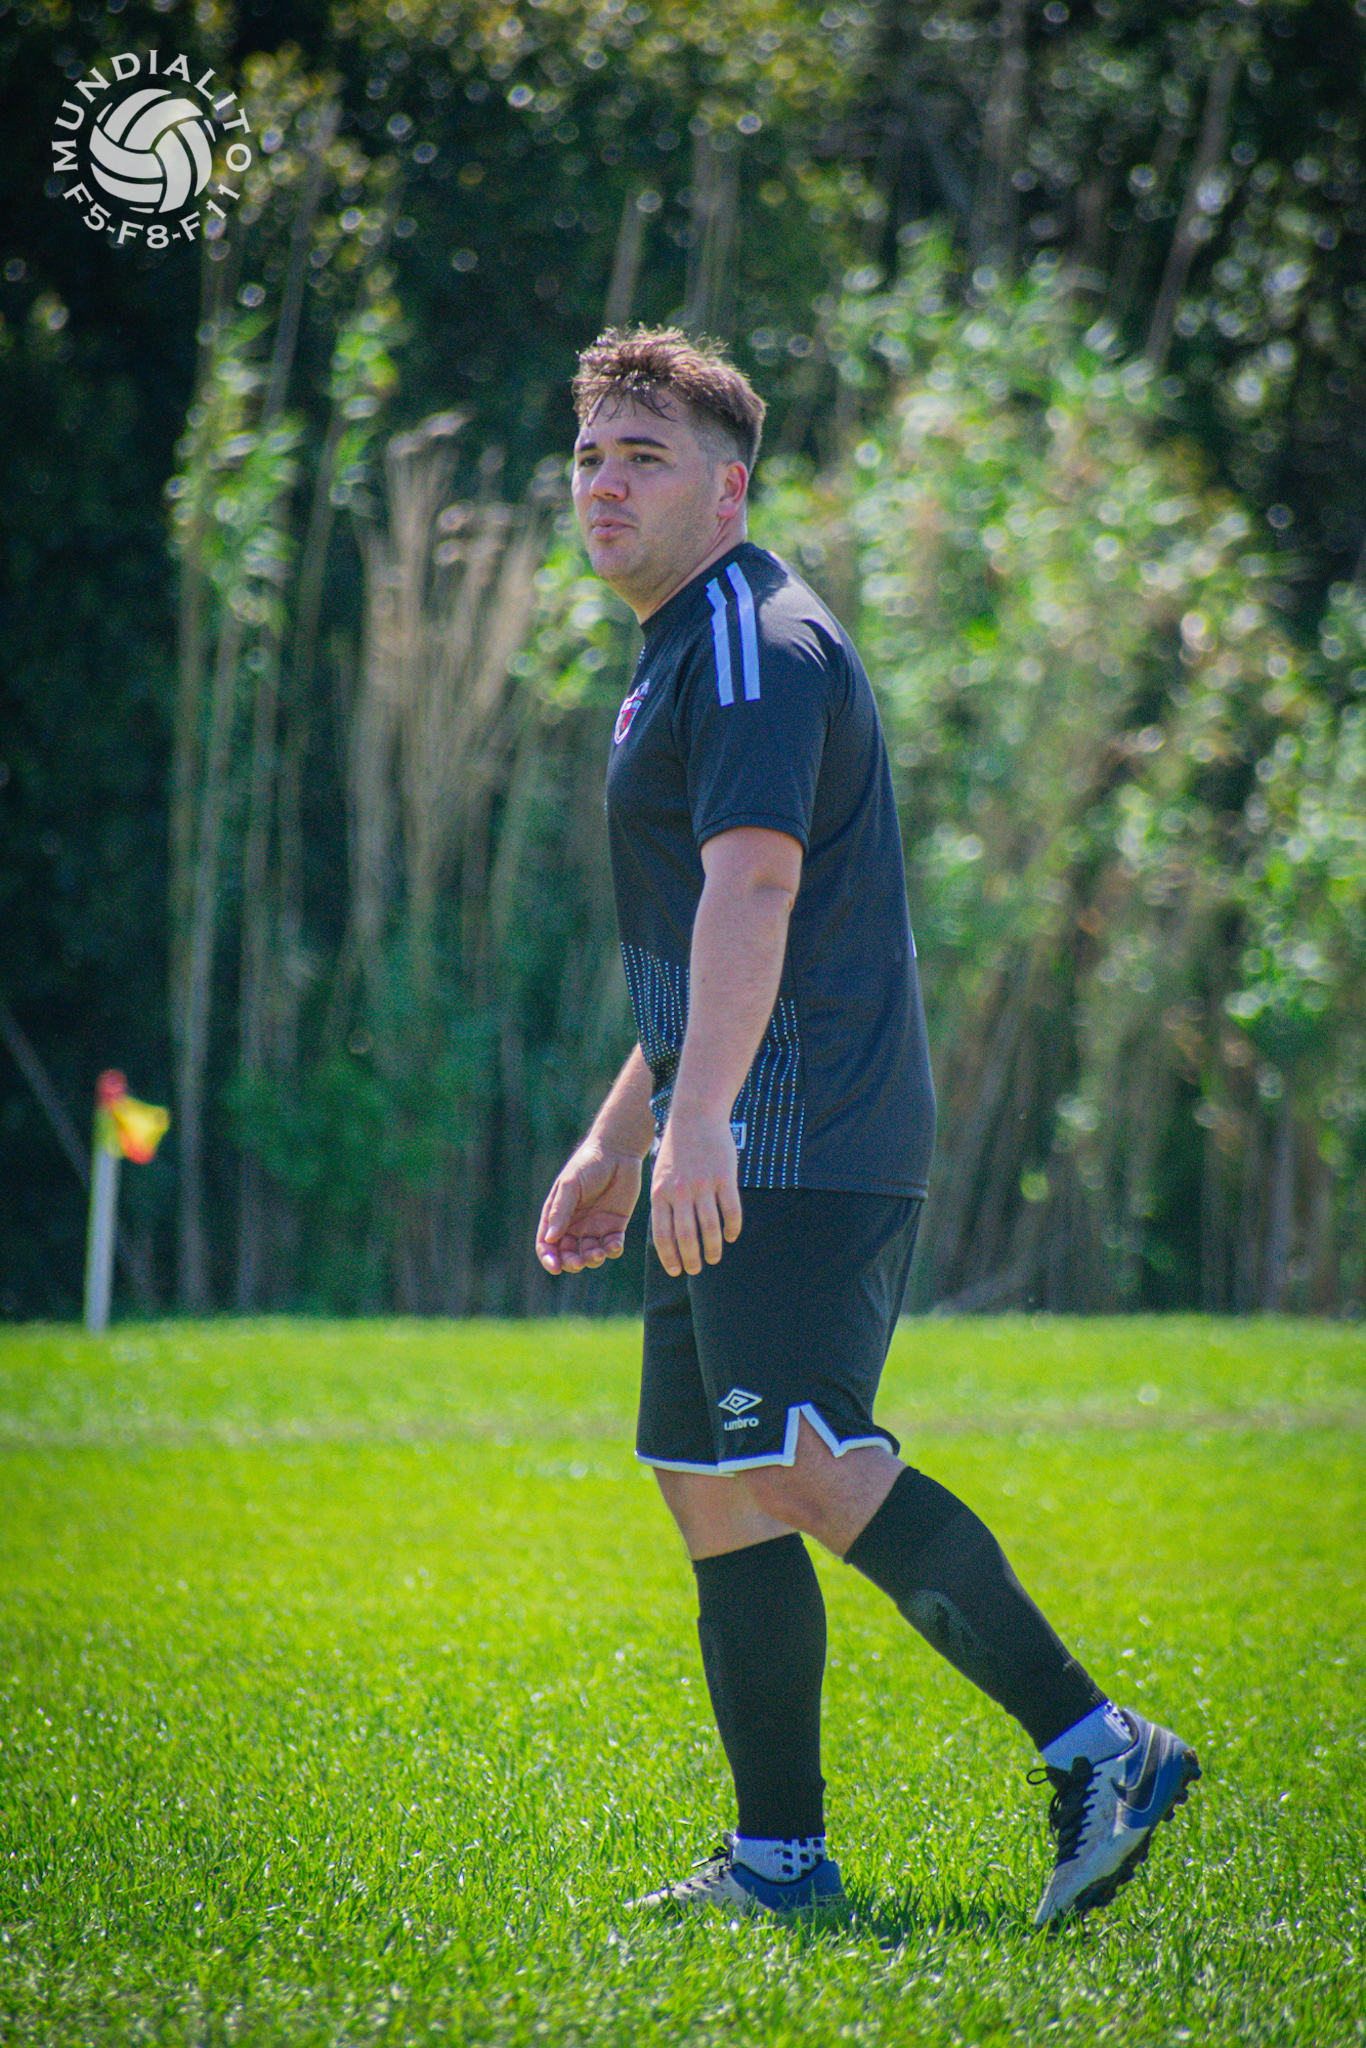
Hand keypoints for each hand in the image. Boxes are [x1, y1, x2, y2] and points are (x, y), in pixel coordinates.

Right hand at [536, 1141, 642, 1274]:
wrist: (618, 1152)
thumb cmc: (588, 1164)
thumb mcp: (570, 1185)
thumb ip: (560, 1211)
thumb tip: (550, 1239)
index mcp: (558, 1215)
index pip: (547, 1243)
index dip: (548, 1258)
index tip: (555, 1267)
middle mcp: (575, 1224)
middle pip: (568, 1254)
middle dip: (571, 1262)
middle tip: (579, 1262)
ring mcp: (595, 1226)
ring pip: (590, 1254)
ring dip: (592, 1259)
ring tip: (598, 1253)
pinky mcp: (615, 1225)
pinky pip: (612, 1246)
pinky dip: (612, 1251)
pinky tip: (613, 1246)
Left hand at [650, 1109, 742, 1277]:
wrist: (695, 1114)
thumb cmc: (677, 1149)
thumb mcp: (661, 1175)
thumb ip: (664, 1203)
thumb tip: (668, 1236)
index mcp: (660, 1193)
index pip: (663, 1235)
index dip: (670, 1257)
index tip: (676, 1271)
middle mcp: (680, 1191)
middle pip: (686, 1236)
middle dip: (691, 1258)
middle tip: (697, 1269)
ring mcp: (703, 1184)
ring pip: (709, 1227)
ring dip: (713, 1248)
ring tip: (715, 1257)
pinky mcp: (724, 1177)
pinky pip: (730, 1210)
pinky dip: (732, 1227)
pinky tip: (731, 1236)